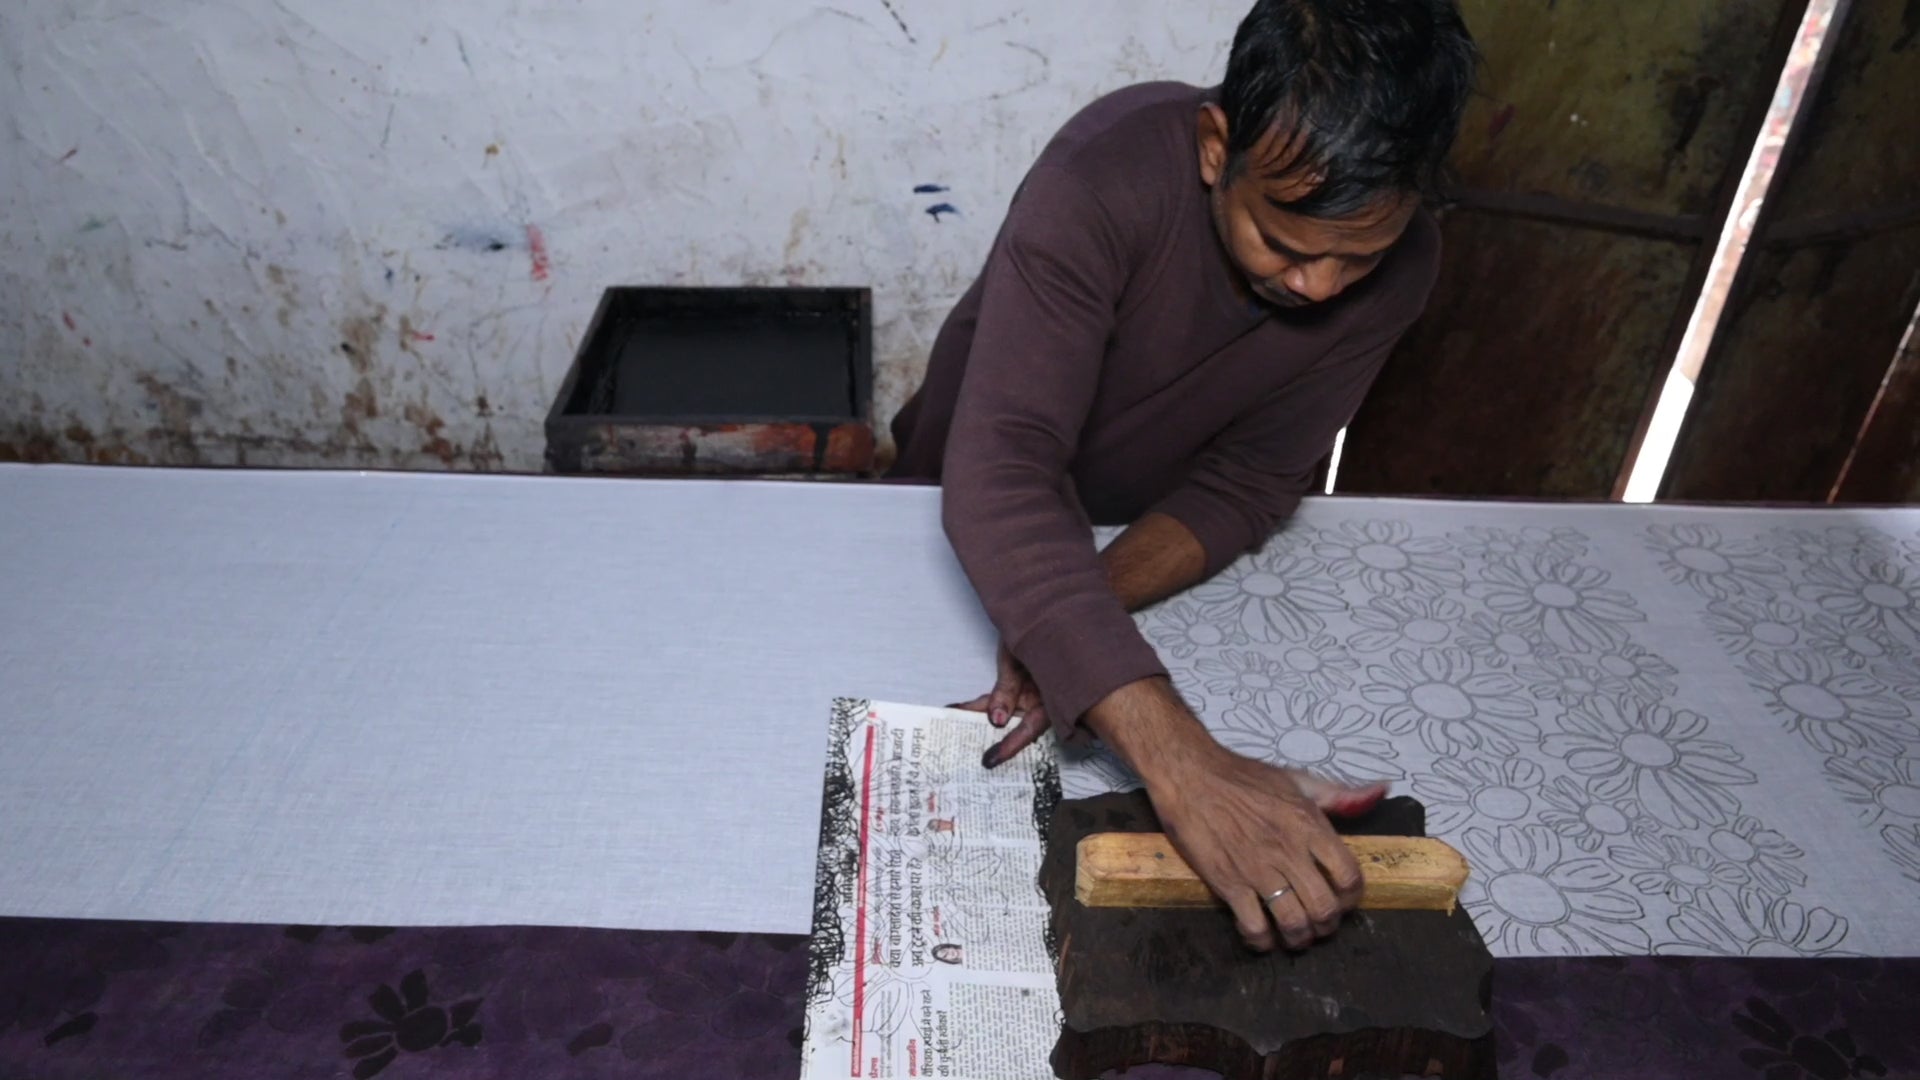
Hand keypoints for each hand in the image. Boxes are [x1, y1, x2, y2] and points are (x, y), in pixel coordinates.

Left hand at [950, 641, 1049, 767]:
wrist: (1046, 609)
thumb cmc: (1037, 629)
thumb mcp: (1017, 658)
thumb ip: (1007, 690)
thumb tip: (995, 721)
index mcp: (1050, 696)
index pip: (1030, 728)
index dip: (1010, 746)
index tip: (990, 760)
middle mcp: (1043, 700)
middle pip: (1014, 724)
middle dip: (988, 734)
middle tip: (960, 747)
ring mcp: (1033, 694)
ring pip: (1004, 712)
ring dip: (978, 716)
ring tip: (951, 719)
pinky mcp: (1023, 688)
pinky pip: (1001, 700)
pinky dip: (981, 704)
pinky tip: (957, 707)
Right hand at [1087, 680, 1386, 952]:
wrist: (1190, 774)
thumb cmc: (1243, 776)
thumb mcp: (1297, 779)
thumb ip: (1339, 794)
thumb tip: (1380, 792)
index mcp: (1309, 825)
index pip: (1349, 876)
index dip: (1351, 898)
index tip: (1341, 901)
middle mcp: (1289, 851)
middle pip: (1325, 908)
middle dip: (1327, 925)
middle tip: (1318, 925)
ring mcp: (1258, 870)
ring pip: (1293, 922)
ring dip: (1298, 939)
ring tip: (1294, 937)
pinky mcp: (1228, 883)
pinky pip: (1254, 926)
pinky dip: (1261, 941)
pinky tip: (1260, 937)